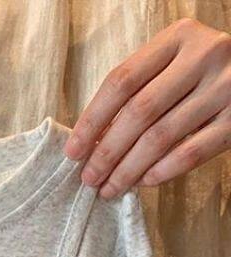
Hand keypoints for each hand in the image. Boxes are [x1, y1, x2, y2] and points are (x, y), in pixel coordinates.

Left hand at [64, 17, 230, 198]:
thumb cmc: (197, 74)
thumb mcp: (168, 65)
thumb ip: (135, 91)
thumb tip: (90, 141)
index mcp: (178, 37)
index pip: (121, 81)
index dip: (92, 120)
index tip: (73, 152)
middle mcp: (204, 55)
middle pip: (139, 112)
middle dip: (107, 152)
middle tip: (89, 178)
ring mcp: (226, 86)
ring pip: (162, 136)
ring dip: (128, 169)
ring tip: (109, 188)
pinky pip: (192, 152)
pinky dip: (162, 171)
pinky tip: (143, 182)